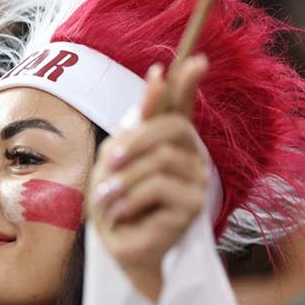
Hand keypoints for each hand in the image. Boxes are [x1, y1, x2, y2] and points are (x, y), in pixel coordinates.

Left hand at [86, 55, 209, 300]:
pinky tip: (120, 212)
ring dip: (125, 179)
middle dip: (135, 141)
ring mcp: (197, 181)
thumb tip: (159, 73)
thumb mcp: (119, 155)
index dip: (190, 83)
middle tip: (110, 160)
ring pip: (161, 160)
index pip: (185, 106)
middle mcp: (191, 157)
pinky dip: (132, 198)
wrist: (115, 244)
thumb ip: (139, 121)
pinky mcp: (194, 207)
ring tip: (108, 197)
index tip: (196, 60)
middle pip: (171, 128)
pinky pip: (160, 186)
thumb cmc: (116, 199)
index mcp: (171, 142)